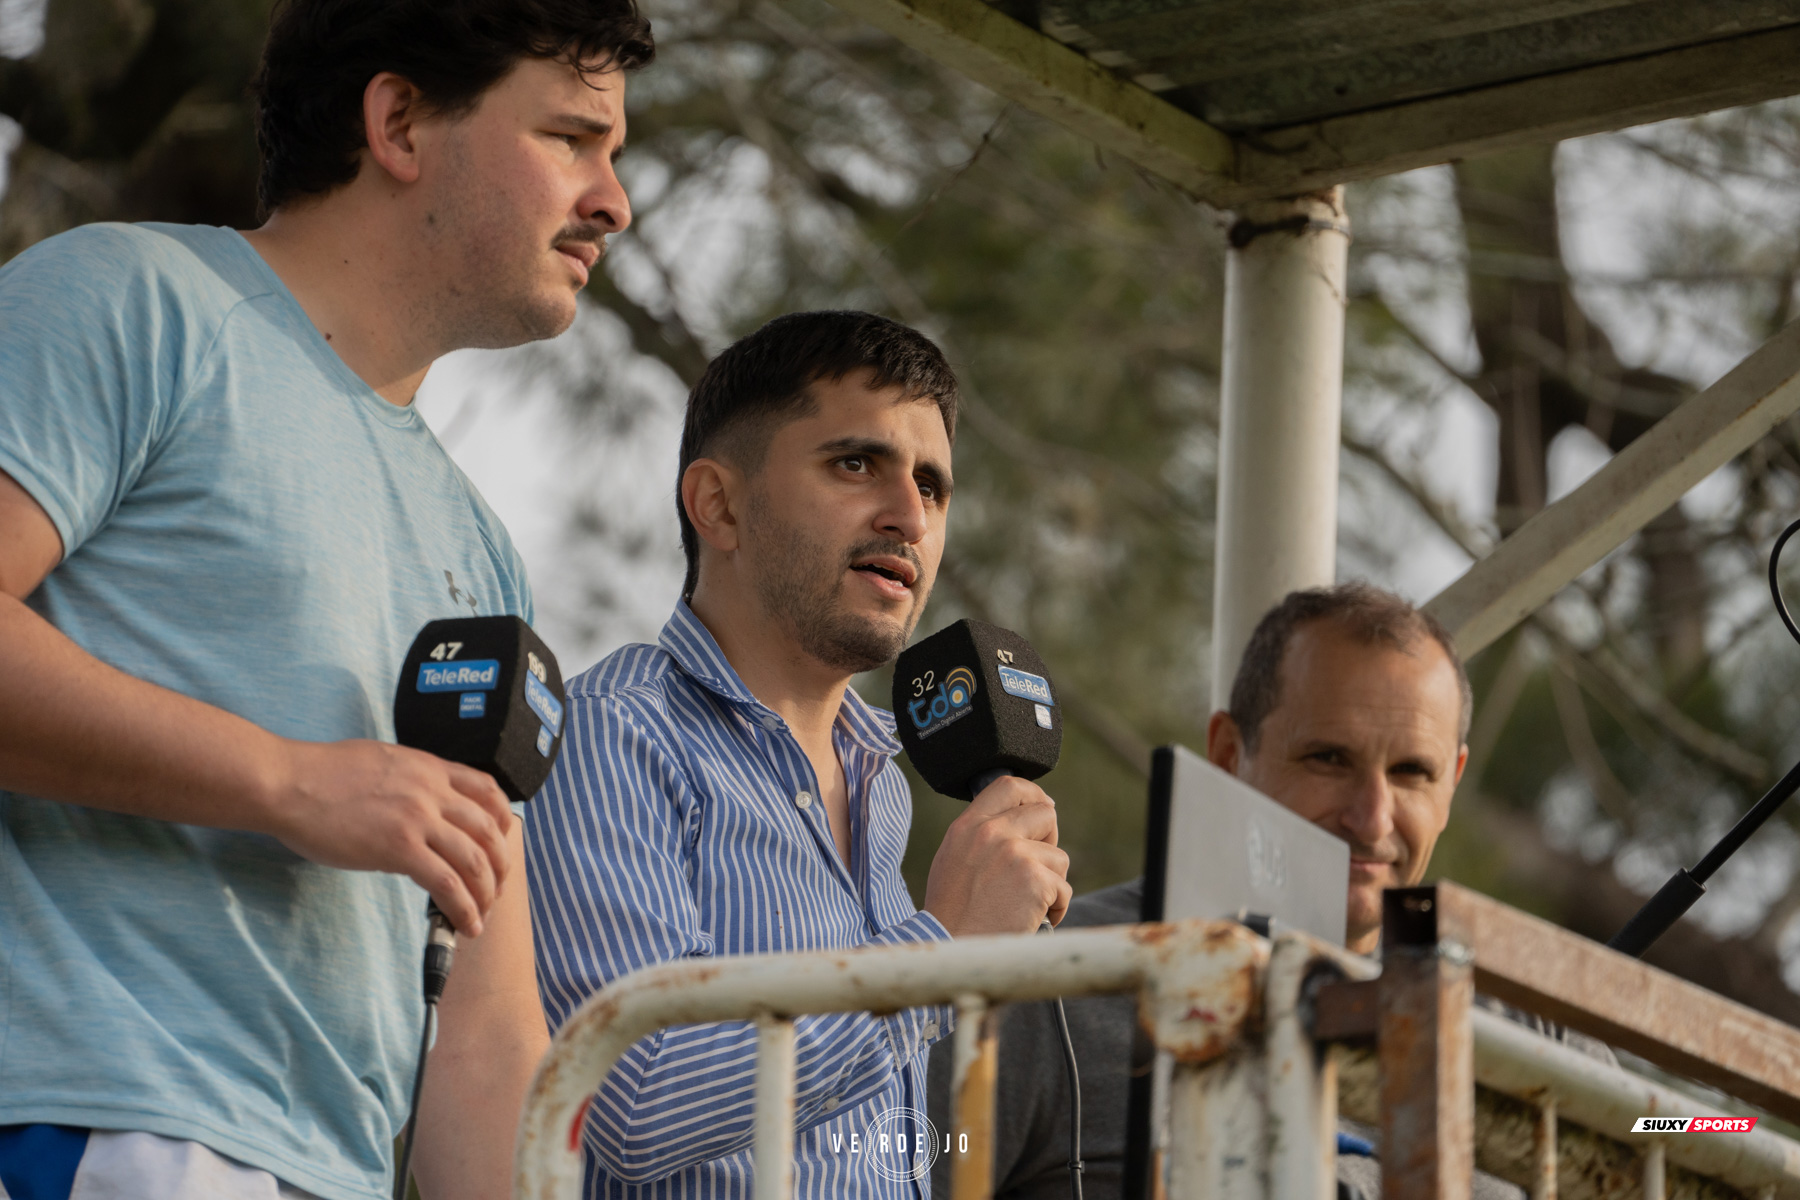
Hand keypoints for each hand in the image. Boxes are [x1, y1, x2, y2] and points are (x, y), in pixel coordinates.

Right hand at [269, 739, 512, 936]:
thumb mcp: (382, 762)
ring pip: (474, 860)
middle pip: (488, 831)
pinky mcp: (398, 848)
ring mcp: (418, 819)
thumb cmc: (321, 774)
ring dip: (486, 894)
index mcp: (429, 768)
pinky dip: (464, 907)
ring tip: (482, 915)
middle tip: (495, 888)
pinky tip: (466, 924)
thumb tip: (419, 806)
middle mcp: (431, 791)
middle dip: (499, 865)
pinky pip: (446, 882)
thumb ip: (410, 781)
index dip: (503, 820)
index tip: (502, 842)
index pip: (487, 790)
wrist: (289, 782)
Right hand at [922, 776, 1070, 936]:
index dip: (1034, 794)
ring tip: (1027, 903)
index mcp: (968, 825)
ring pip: (1059, 857)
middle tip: (1038, 867)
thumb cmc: (951, 911)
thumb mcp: (954, 857)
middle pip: (1045, 814)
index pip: (1010, 786)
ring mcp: (1015, 855)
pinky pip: (1064, 889)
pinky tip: (1032, 919)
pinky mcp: (1035, 881)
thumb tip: (1017, 819)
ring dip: (1051, 882)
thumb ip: (980, 834)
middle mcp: (992, 833)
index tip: (1044, 809)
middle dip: (1050, 840)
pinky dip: (1055, 908)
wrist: (949, 946)